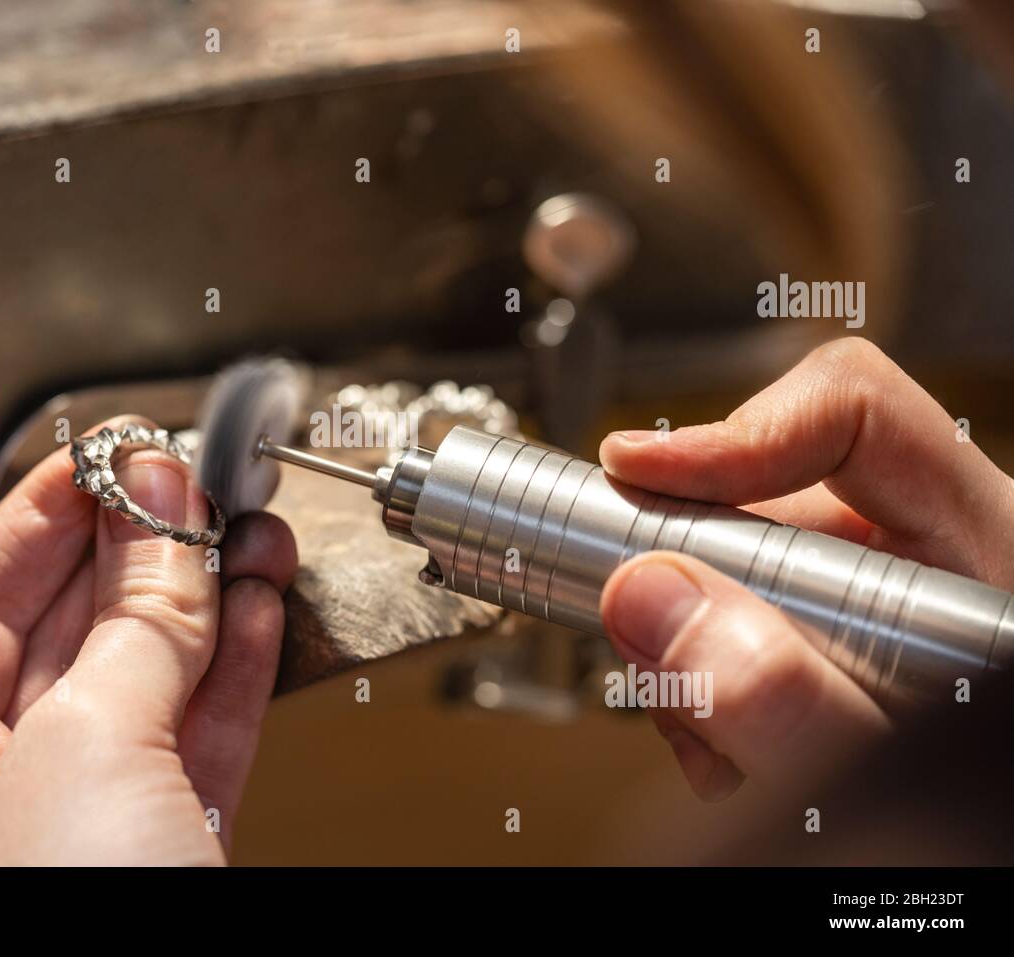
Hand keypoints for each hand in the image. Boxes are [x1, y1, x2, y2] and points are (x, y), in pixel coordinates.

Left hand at [0, 417, 296, 863]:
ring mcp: (87, 819)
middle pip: (72, 629)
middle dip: (143, 549)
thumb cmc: (64, 937)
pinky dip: (237, 666)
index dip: (48, 513)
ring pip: (151, 678)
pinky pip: (200, 732)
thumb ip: (135, 621)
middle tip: (191, 481)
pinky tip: (258, 604)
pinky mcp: (169, 843)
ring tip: (246, 530)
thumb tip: (160, 503)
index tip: (111, 451)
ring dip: (209, 599)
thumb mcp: (86, 748)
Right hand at [597, 338, 1013, 800]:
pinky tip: (721, 744)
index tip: (634, 473)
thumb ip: (784, 697)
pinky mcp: (826, 642)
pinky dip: (697, 682)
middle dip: (687, 587)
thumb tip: (650, 596)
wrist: (978, 877)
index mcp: (979, 545)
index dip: (730, 434)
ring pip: (729, 569)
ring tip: (710, 739)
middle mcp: (920, 557)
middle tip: (662, 663)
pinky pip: (729, 623)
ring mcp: (868, 602)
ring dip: (685, 651)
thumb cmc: (982, 832)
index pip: (850, 409)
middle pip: (760, 500)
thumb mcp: (889, 769)